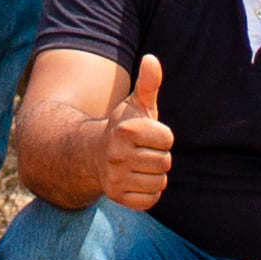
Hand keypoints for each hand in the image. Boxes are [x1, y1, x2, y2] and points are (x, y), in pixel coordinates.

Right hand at [100, 55, 174, 210]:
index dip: (161, 136)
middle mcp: (118, 154)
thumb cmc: (124, 127)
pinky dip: (148, 193)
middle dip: (158, 156)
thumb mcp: (135, 104)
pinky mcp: (117, 196)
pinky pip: (150, 200)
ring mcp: (115, 177)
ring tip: (138, 166)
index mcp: (127, 130)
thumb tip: (152, 59)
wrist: (92, 153)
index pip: (167, 139)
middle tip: (142, 152)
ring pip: (159, 182)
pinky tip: (136, 180)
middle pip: (165, 162)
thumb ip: (148, 83)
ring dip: (154, 175)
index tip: (147, 135)